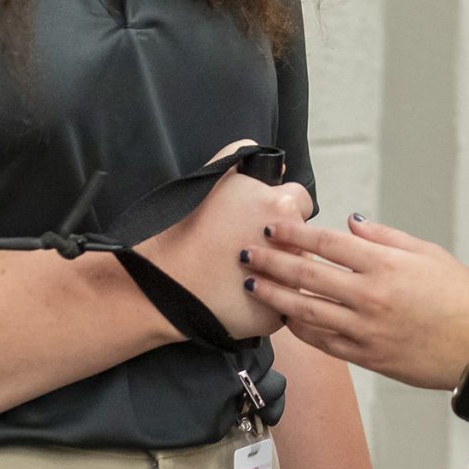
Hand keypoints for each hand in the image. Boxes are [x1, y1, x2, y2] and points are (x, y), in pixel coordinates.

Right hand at [135, 142, 313, 340]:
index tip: (262, 220)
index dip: (282, 209)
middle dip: (284, 241)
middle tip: (248, 247)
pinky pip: (282, 304)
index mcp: (281, 205)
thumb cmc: (186, 230)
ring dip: (281, 271)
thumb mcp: (213, 180)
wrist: (166, 281)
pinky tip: (241, 297)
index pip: (300, 201)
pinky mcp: (279, 314)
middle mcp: (293, 241)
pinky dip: (268, 302)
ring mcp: (289, 281)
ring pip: (297, 272)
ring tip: (242, 272)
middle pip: (302, 237)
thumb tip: (266, 154)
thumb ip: (241, 156)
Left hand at [241, 217, 468, 388]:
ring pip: (306, 311)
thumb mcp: (429, 254)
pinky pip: (322, 341)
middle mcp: (370, 296)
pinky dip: (300, 329)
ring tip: (252, 287)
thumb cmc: (461, 298)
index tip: (273, 228)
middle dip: (271, 263)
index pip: (327, 243)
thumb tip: (350, 224)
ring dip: (274, 297)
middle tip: (247, 255)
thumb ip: (385, 238)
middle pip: (307, 275)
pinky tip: (286, 319)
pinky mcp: (366, 356)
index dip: (295, 234)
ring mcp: (365, 329)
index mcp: (386, 265)